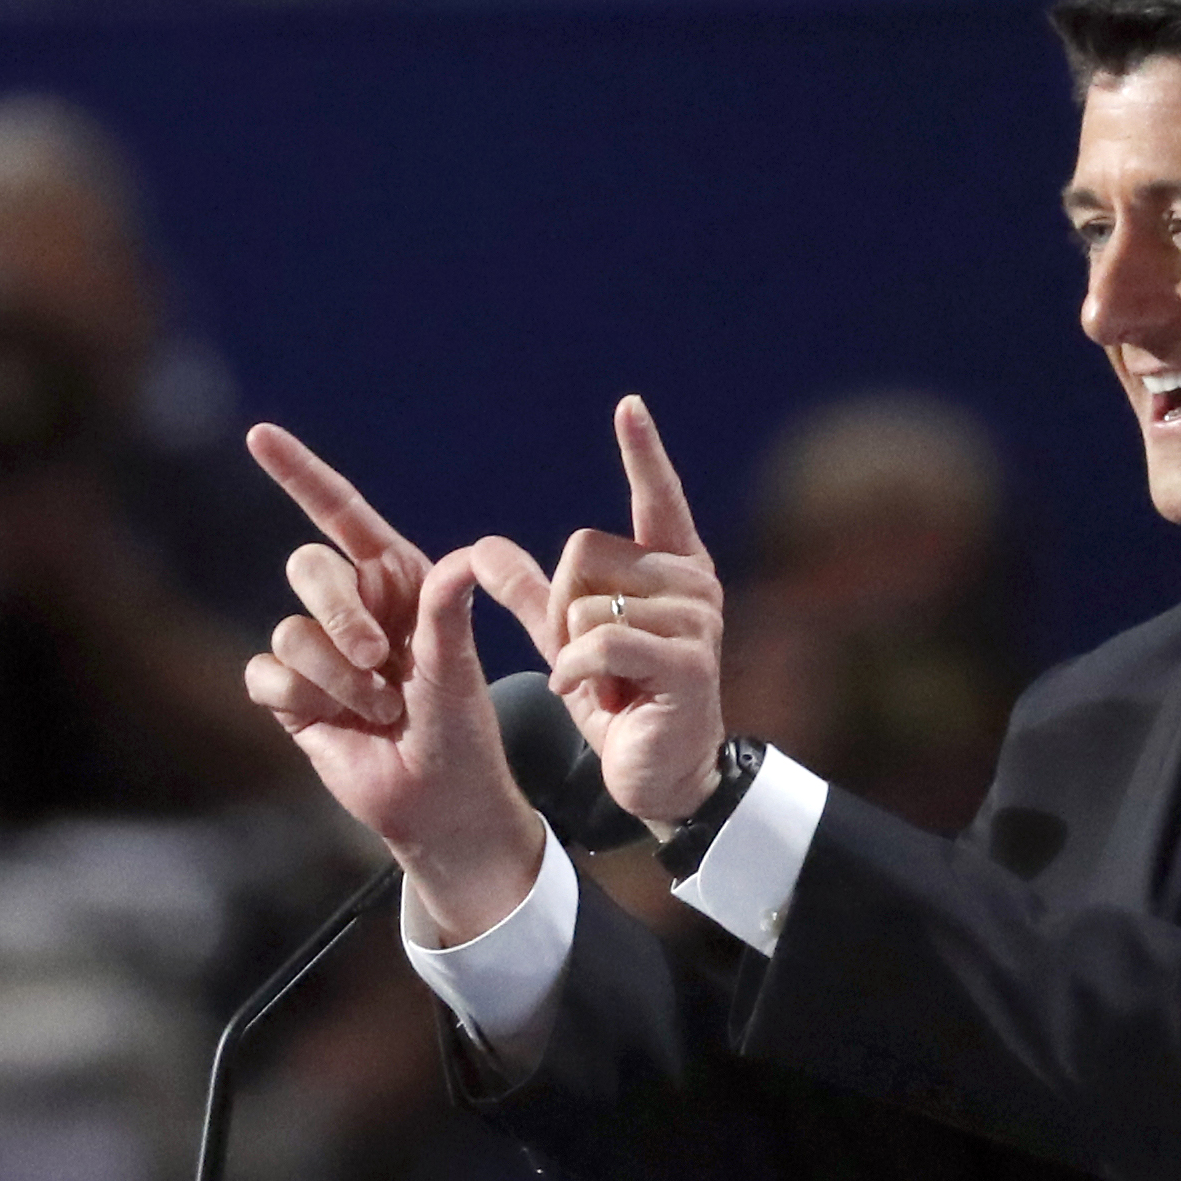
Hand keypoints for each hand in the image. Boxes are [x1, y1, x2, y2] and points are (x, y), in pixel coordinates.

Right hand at [243, 423, 540, 939]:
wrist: (438, 803)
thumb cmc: (462, 733)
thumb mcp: (458, 674)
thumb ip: (448, 616)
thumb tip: (461, 558)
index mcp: (399, 582)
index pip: (341, 515)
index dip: (300, 473)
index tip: (259, 433)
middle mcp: (354, 606)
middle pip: (308, 570)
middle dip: (339, 614)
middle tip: (383, 660)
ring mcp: (318, 650)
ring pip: (289, 631)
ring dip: (337, 678)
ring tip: (382, 711)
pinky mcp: (289, 693)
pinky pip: (265, 674)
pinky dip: (304, 701)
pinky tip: (338, 723)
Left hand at [471, 396, 725, 828]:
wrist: (661, 774)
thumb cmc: (622, 702)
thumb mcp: (568, 643)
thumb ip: (533, 596)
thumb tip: (483, 549)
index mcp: (671, 570)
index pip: (658, 498)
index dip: (643, 452)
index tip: (629, 406)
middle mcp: (693, 584)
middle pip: (584, 551)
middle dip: (562, 609)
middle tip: (592, 660)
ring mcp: (697, 621)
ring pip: (586, 602)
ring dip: (574, 654)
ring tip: (611, 685)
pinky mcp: (688, 663)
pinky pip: (599, 641)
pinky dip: (579, 673)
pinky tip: (603, 698)